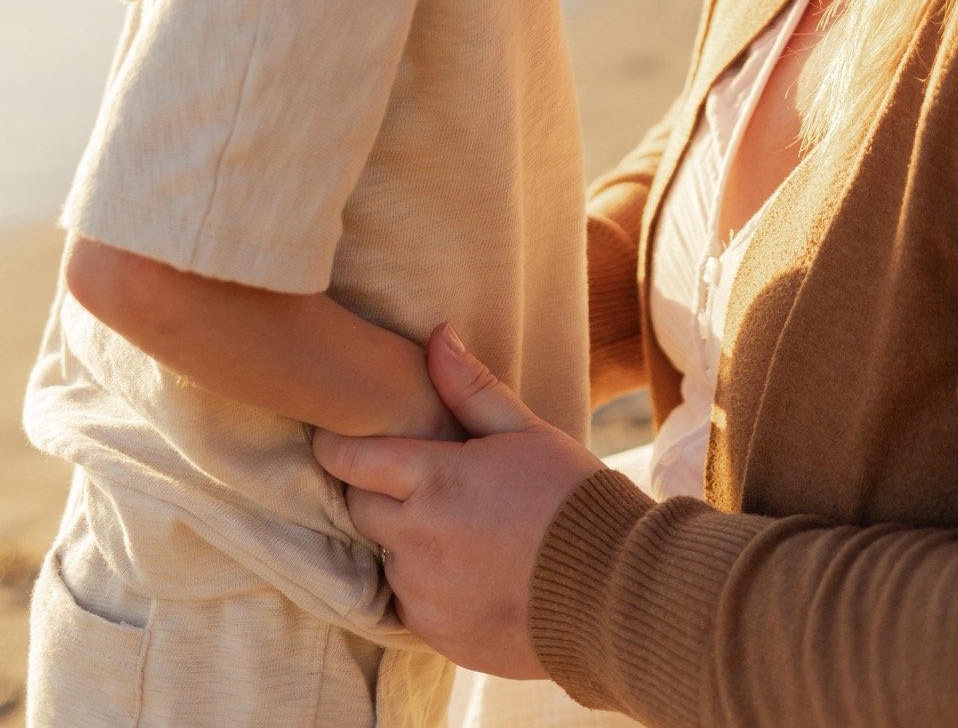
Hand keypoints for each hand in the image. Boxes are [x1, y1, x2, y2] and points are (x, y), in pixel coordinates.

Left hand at [313, 324, 601, 677]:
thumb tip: (436, 335)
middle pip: (360, 508)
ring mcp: (424, 592)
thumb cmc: (571, 498)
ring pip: (383, 556)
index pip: (354, 460)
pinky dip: (423, 583)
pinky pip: (407, 601)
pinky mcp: (435, 634)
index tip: (334, 438)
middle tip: (412, 480)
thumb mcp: (527, 431)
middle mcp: (419, 539)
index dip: (337, 446)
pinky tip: (464, 569)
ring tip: (453, 527)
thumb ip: (471, 387)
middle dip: (375, 490)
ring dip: (403, 538)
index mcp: (438, 479)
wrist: (611, 592)